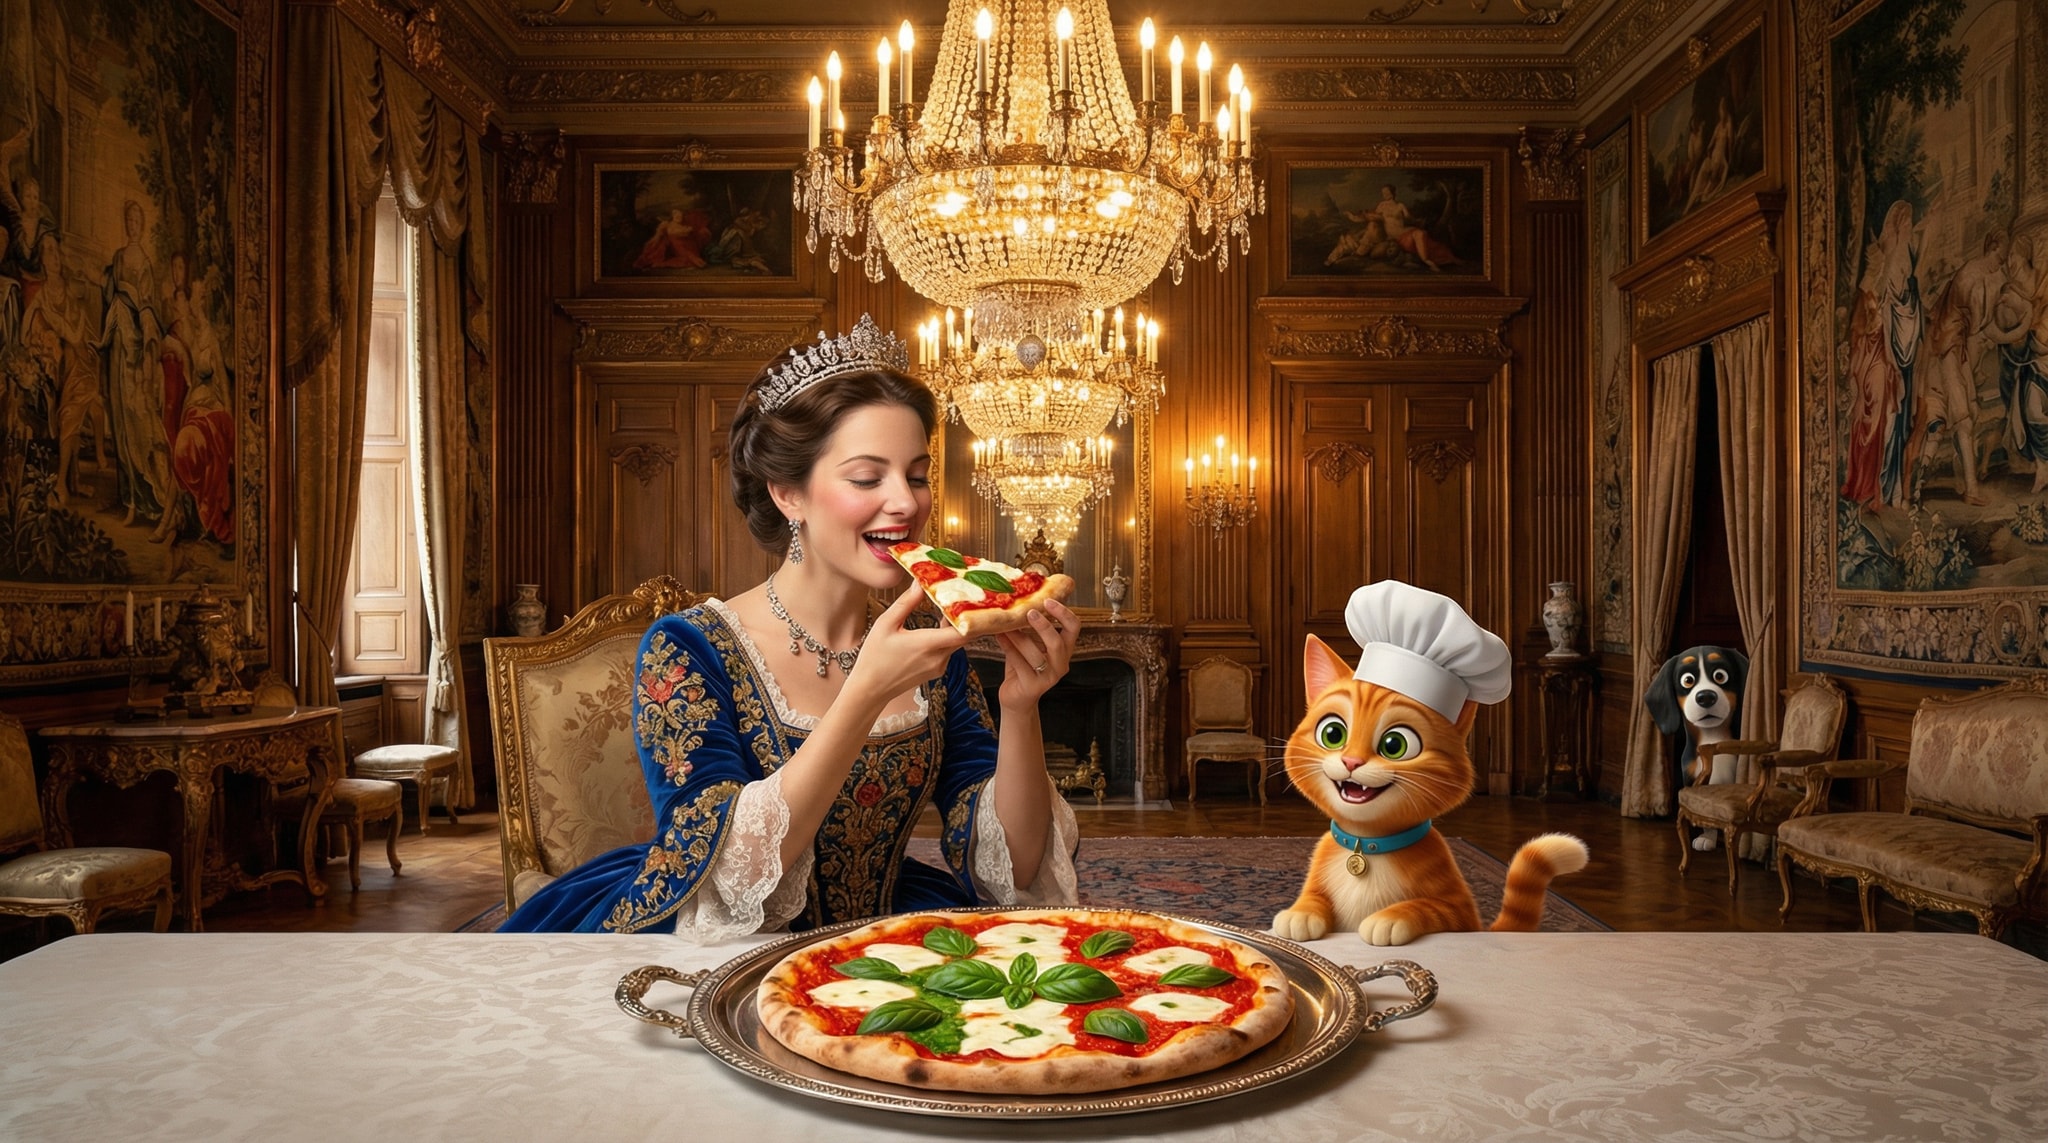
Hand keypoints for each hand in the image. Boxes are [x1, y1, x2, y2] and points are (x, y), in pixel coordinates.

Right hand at [843, 583, 965, 710]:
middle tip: (964, 597)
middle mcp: (939, 657)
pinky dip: (948, 638)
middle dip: (966, 617)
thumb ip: (906, 603)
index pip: (964, 632)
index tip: (974, 599)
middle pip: (966, 636)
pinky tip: (938, 626)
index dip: (974, 616)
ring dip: (956, 626)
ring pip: (958, 642)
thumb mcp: (886, 624)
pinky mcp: (937, 671)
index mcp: (928, 644)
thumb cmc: (874, 657)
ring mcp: (940, 666)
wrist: (870, 689)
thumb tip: (920, 583)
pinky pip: (950, 650)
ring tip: (950, 607)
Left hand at [996, 599, 1078, 710]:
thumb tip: (1018, 600)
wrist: (1016, 698)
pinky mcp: (1033, 686)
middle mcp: (1061, 664)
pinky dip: (1009, 647)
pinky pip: (1020, 663)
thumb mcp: (1031, 644)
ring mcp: (1048, 677)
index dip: (1064, 613)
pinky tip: (1000, 636)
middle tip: (1029, 612)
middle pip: (1058, 642)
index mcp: (1064, 650)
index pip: (1074, 628)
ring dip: (1019, 636)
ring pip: (1035, 653)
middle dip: (1043, 625)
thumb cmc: (1023, 667)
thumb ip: (1029, 628)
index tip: (1048, 600)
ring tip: (1005, 624)